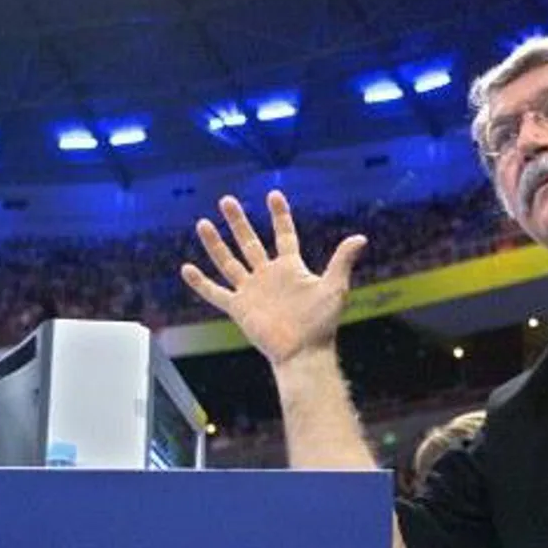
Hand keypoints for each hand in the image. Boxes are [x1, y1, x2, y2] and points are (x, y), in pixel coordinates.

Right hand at [180, 191, 366, 365]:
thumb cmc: (321, 323)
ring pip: (228, 261)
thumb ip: (342, 261)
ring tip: (203, 223)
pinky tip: (186, 268)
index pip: (283, 235)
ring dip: (215, 243)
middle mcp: (268, 276)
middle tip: (226, 199)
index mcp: (290, 268)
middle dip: (238, 221)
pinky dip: (200, 282)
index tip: (273, 194)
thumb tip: (361, 238)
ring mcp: (251, 291)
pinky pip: (215, 293)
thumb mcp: (335, 287)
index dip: (279, 215)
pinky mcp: (239, 308)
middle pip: (249, 242)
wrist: (303, 352)